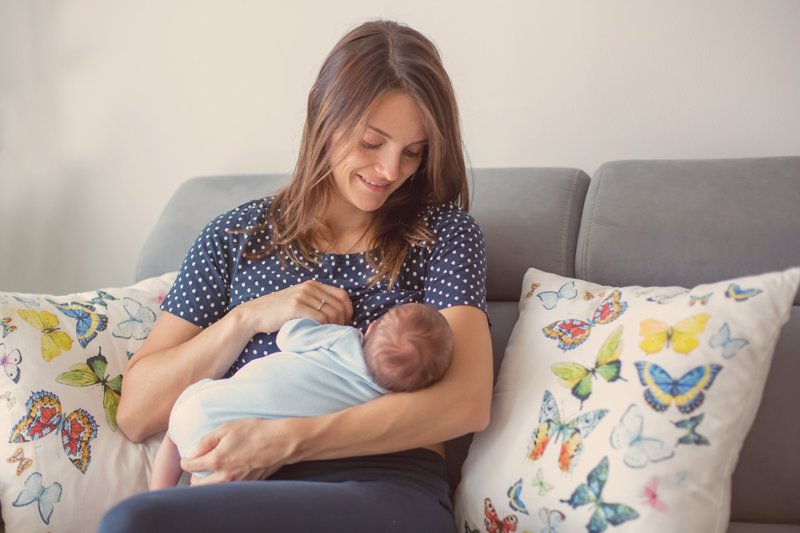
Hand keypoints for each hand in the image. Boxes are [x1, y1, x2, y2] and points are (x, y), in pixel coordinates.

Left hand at [181, 418, 300, 485]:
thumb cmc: (255, 431)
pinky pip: (228, 488)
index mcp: (217, 460)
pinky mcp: (247, 484)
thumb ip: (206, 440)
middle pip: (197, 485)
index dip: (186, 460)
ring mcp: (236, 483)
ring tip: (212, 470)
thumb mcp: (228, 428)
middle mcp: (224, 476)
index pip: (190, 466)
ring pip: (212, 489)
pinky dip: (223, 483)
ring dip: (208, 482)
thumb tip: (193, 451)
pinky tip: (228, 472)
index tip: (188, 457)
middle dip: (194, 475)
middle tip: (199, 465)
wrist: (281, 442)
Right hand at [235, 280, 352, 334]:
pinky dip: (324, 327)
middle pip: (340, 304)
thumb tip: (339, 313)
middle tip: (338, 332)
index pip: (342, 295)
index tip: (345, 323)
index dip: (348, 310)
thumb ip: (315, 301)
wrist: (254, 315)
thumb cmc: (278, 312)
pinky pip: (320, 318)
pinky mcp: (295, 307)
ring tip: (329, 334)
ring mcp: (302, 296)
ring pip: (332, 312)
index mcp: (312, 285)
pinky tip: (320, 333)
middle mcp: (309, 287)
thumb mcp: (299, 300)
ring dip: (335, 326)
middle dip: (344, 320)